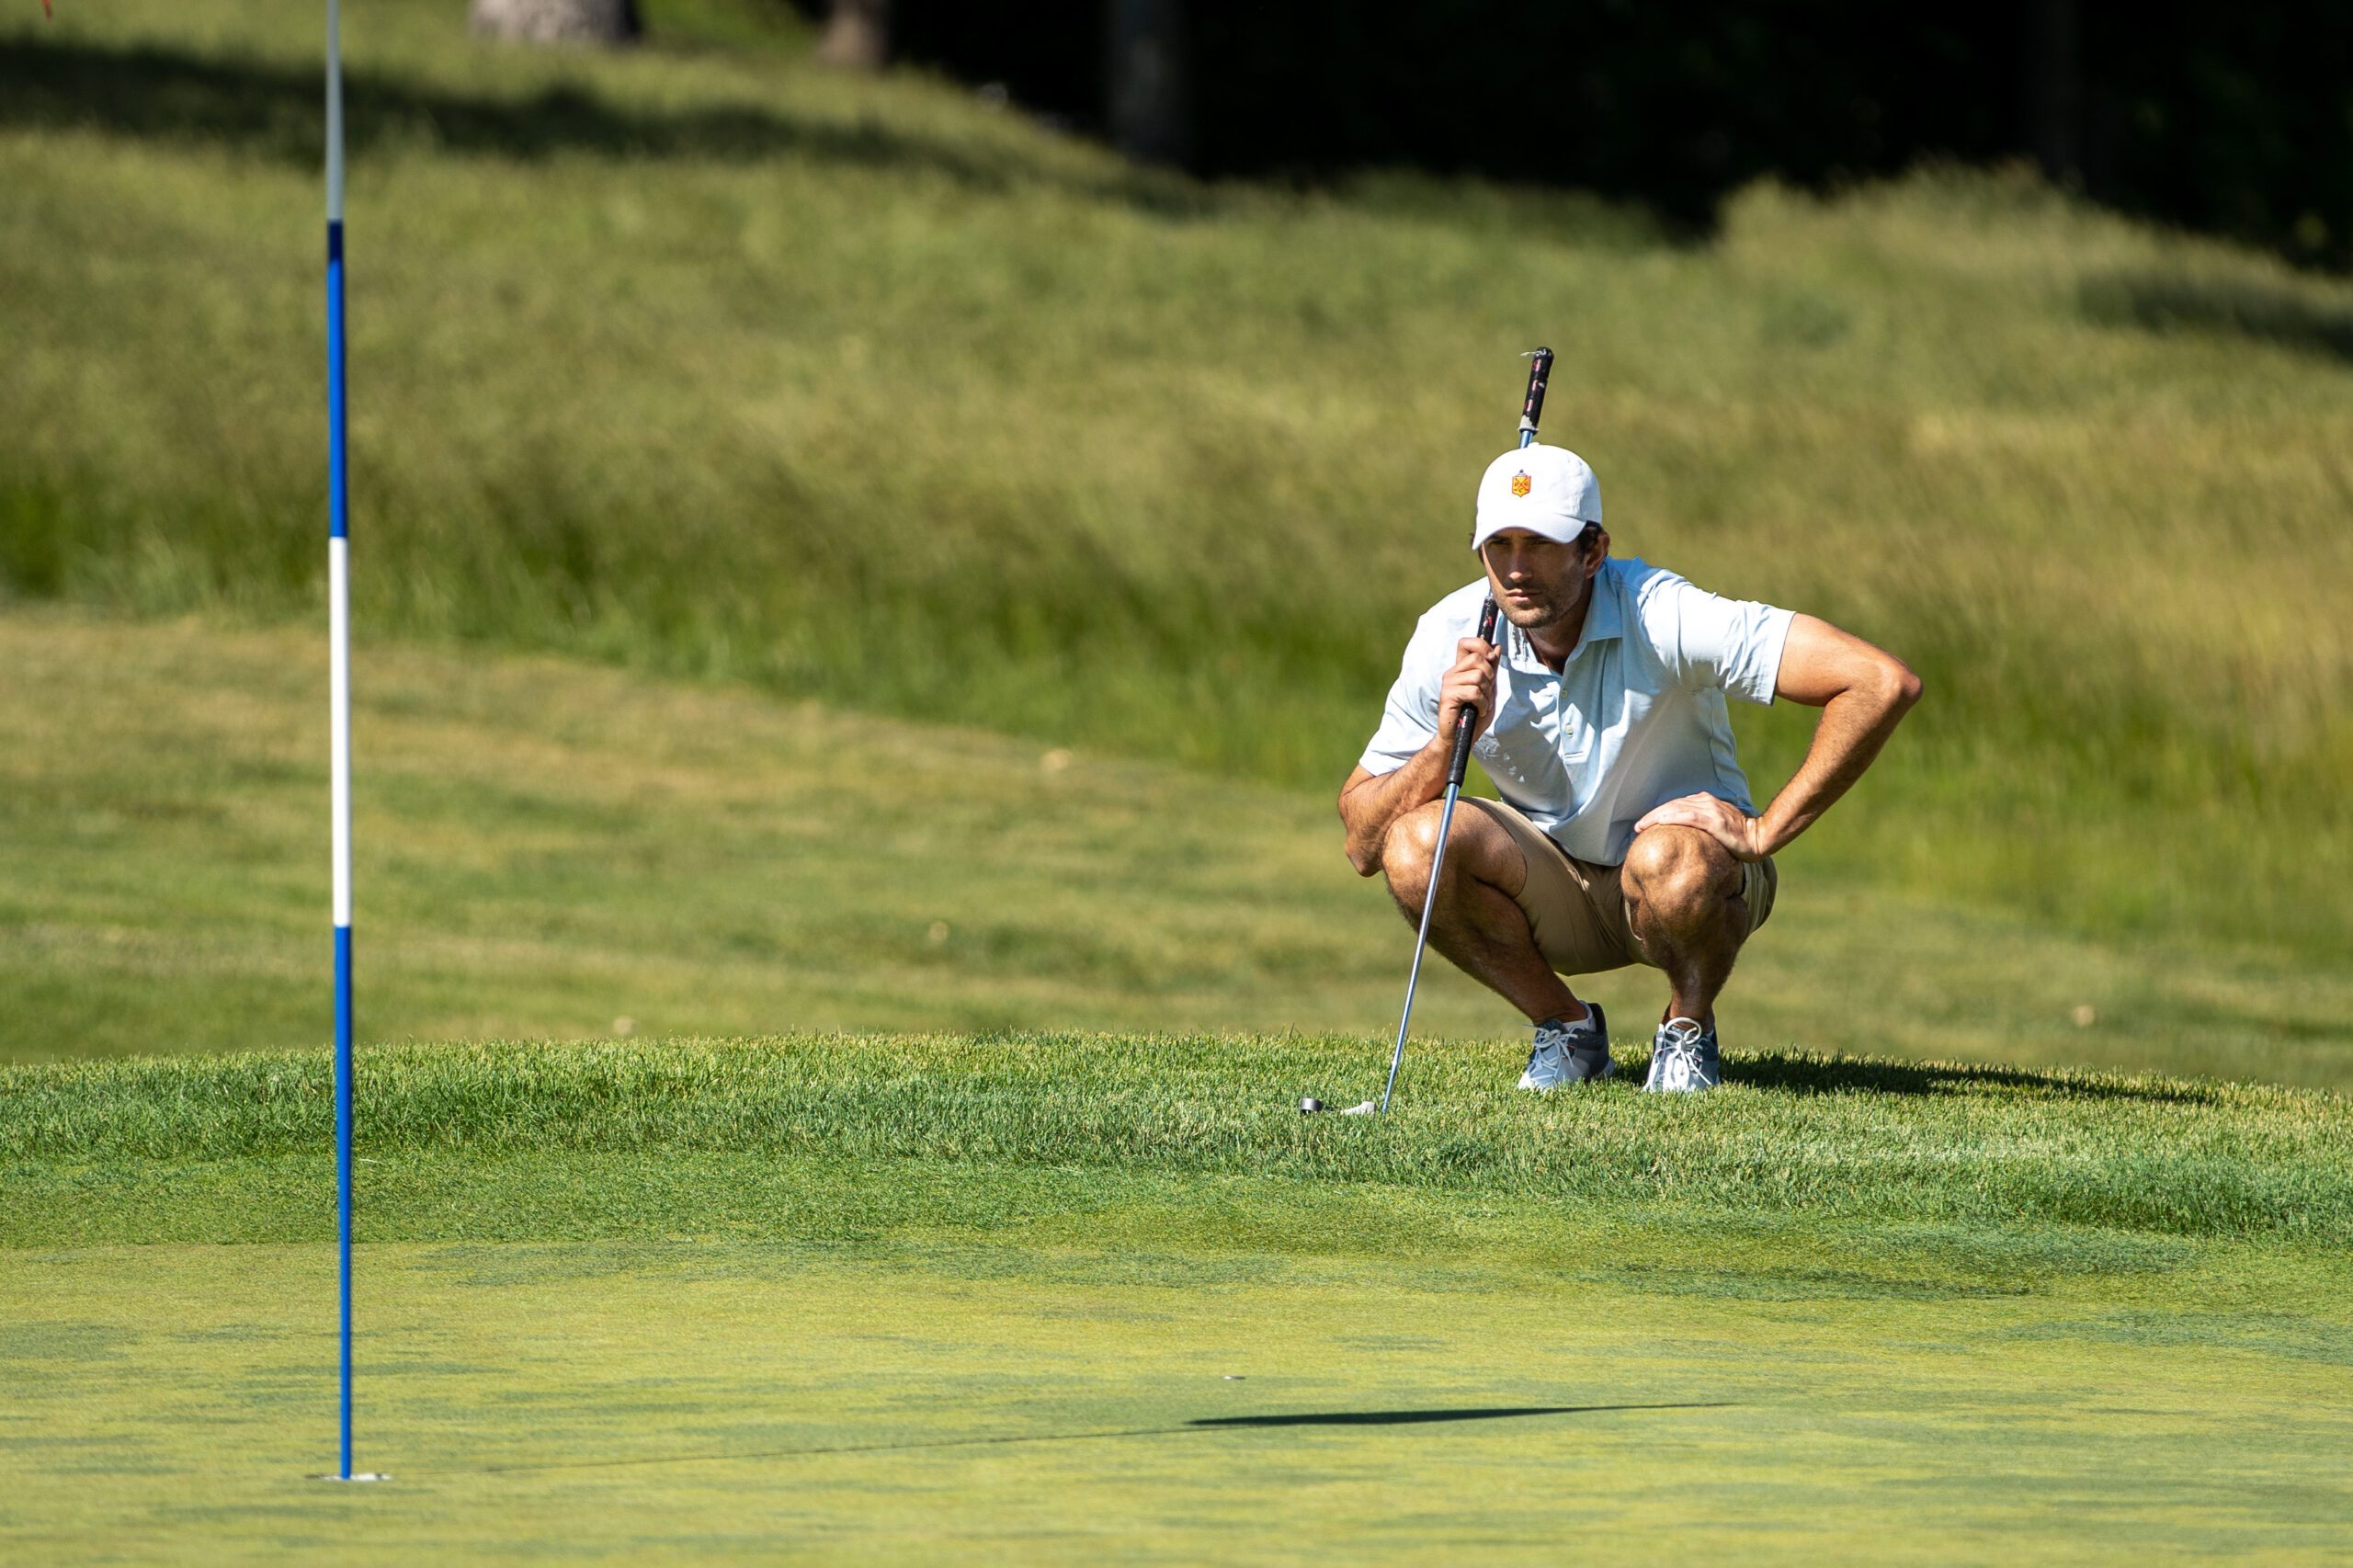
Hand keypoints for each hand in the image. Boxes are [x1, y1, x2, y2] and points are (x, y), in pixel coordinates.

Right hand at [1437, 635, 1499, 745]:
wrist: (1460, 739)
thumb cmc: (1474, 716)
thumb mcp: (1488, 690)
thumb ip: (1491, 669)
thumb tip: (1497, 646)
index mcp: (1461, 669)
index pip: (1466, 643)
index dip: (1481, 644)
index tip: (1491, 658)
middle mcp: (1452, 673)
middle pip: (1478, 659)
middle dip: (1491, 676)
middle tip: (1486, 693)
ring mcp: (1448, 684)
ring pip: (1478, 676)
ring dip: (1487, 694)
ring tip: (1482, 705)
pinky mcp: (1448, 696)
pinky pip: (1474, 691)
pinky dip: (1483, 704)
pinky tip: (1478, 711)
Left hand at [1633, 793, 1770, 861]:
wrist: (1759, 837)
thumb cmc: (1740, 836)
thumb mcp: (1718, 826)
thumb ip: (1704, 824)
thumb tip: (1688, 837)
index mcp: (1706, 802)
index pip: (1677, 805)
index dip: (1660, 812)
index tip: (1646, 823)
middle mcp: (1706, 802)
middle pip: (1672, 805)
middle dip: (1652, 815)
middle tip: (1637, 826)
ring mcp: (1710, 810)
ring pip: (1676, 809)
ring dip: (1656, 817)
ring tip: (1641, 826)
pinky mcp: (1714, 820)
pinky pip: (1689, 817)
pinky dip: (1672, 818)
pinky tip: (1659, 822)